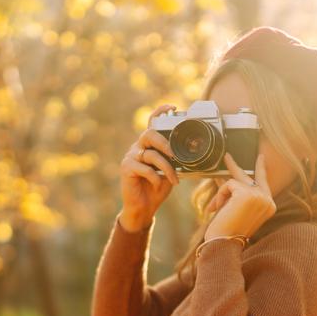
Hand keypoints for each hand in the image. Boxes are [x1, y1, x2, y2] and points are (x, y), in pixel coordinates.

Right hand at [118, 103, 179, 230]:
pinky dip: (155, 177)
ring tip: (174, 178)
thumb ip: (174, 162)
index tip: (172, 107)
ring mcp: (130, 157)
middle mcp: (138, 148)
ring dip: (166, 167)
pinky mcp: (127, 169)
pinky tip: (157, 185)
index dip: (160, 112)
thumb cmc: (156, 189)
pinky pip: (144, 168)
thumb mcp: (169, 172)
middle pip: (149, 134)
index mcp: (148, 146)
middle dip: (165, 143)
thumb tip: (189, 154)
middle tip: (175, 155)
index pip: (152, 123)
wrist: (143, 208)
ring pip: (150, 154)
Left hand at [203, 153, 274, 241]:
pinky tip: (217, 208)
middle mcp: (267, 200)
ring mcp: (259, 196)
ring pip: (235, 182)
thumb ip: (239, 196)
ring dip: (221, 194)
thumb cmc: (228, 233)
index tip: (260, 157)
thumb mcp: (238, 212)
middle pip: (251, 176)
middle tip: (227, 156)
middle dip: (235, 166)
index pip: (264, 183)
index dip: (260, 168)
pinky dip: (219, 195)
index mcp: (269, 206)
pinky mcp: (247, 194)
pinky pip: (228, 184)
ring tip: (215, 208)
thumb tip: (228, 177)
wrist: (224, 245)